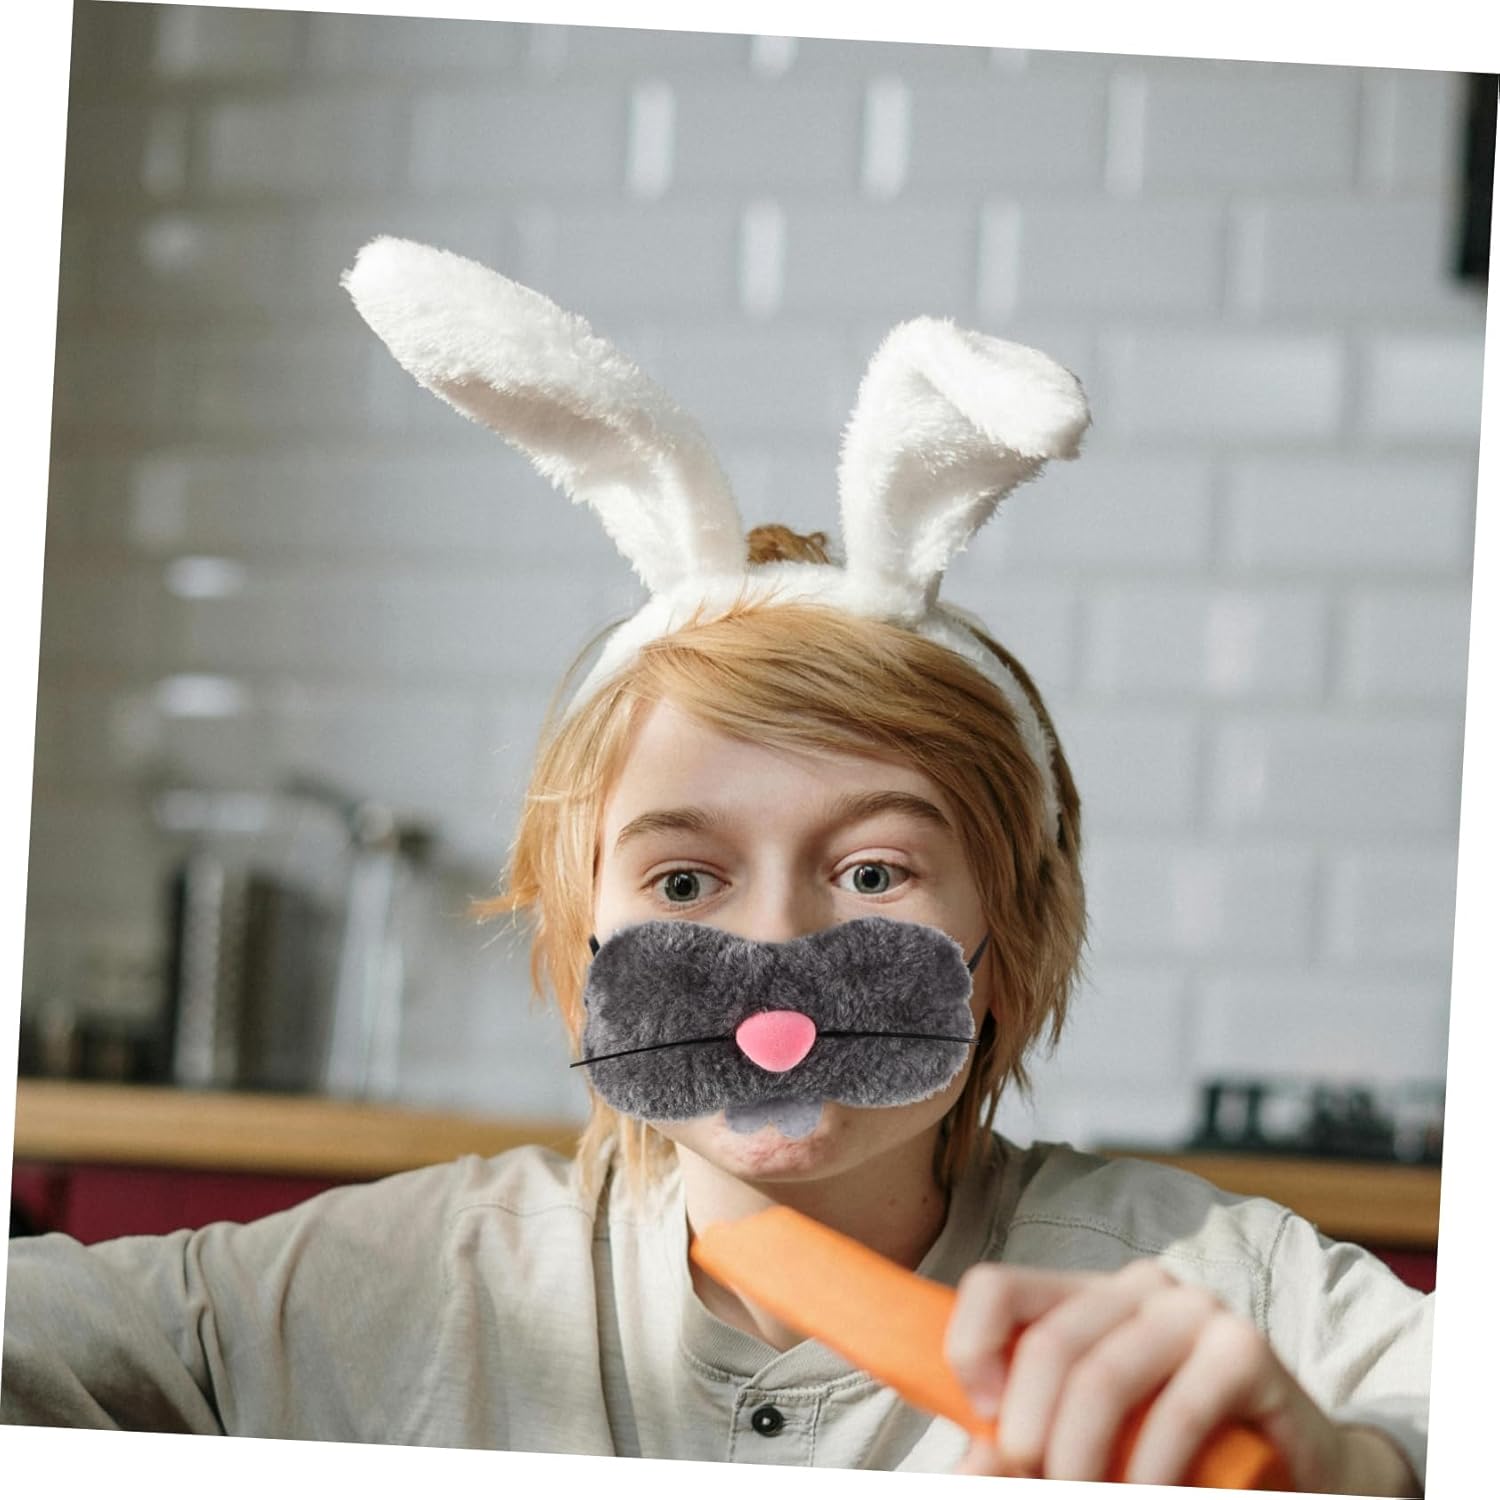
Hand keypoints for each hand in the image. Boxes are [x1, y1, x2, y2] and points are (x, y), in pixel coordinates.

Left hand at [943, 1260, 1420, 1492]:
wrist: (1297, 1469)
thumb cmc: (1177, 1452)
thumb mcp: (1092, 1440)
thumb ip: (1028, 1443)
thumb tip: (973, 1465)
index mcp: (1084, 1294)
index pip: (997, 1287)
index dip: (970, 1347)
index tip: (979, 1418)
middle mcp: (1136, 1287)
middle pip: (1049, 1344)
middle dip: (1026, 1433)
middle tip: (1028, 1482)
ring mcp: (1194, 1309)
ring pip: (1102, 1377)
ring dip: (1079, 1459)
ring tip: (1078, 1496)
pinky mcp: (1245, 1349)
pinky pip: (1177, 1410)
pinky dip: (1147, 1470)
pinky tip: (1141, 1494)